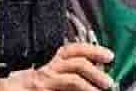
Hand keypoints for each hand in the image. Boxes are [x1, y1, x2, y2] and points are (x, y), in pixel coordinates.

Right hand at [0, 43, 114, 90]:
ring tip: (101, 90)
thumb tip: (95, 74)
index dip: (93, 50)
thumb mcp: (47, 75)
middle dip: (96, 71)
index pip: (73, 50)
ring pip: (72, 78)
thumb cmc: (26, 86)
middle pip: (77, 62)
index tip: (109, 55)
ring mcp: (43, 82)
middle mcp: (48, 70)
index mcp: (52, 64)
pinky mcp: (40, 90)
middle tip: (109, 80)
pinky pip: (64, 89)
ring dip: (90, 84)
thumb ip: (66, 72)